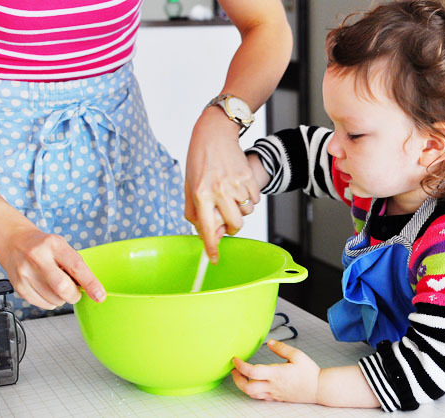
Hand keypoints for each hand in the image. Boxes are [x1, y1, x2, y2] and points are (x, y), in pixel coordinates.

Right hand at [0, 224, 105, 309]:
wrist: (14, 242)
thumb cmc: (44, 246)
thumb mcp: (62, 246)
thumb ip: (75, 265)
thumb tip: (90, 288)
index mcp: (54, 245)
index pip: (77, 267)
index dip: (91, 284)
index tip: (100, 295)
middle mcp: (38, 257)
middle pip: (62, 287)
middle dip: (74, 295)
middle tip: (76, 293)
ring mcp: (25, 273)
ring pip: (53, 299)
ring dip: (62, 299)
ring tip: (57, 286)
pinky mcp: (18, 286)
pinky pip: (42, 304)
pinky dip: (50, 301)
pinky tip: (47, 289)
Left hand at [185, 108, 259, 262]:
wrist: (214, 134)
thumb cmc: (199, 162)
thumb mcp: (189, 188)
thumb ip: (196, 214)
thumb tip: (208, 236)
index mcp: (200, 194)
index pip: (206, 228)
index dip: (211, 247)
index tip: (214, 258)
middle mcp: (218, 190)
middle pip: (234, 225)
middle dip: (231, 228)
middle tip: (226, 220)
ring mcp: (235, 184)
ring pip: (246, 213)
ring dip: (240, 210)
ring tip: (230, 195)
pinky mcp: (248, 178)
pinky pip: (254, 201)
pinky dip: (248, 199)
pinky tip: (238, 186)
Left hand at [232, 340, 320, 403]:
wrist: (319, 388)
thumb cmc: (309, 372)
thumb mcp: (297, 355)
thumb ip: (282, 348)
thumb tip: (270, 342)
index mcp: (276, 373)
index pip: (252, 372)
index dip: (241, 366)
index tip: (235, 359)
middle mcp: (273, 385)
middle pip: (248, 388)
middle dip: (237, 379)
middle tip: (234, 369)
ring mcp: (274, 393)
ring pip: (252, 395)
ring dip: (242, 386)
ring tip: (241, 375)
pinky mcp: (276, 398)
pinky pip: (259, 397)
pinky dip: (252, 391)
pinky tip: (253, 383)